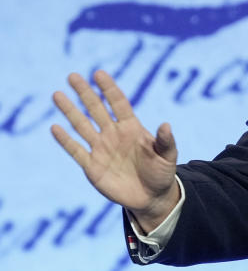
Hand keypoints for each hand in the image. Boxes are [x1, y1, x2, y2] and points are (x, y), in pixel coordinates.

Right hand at [51, 70, 179, 231]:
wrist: (151, 196)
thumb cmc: (162, 172)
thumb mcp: (168, 156)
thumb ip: (165, 141)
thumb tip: (165, 125)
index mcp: (132, 128)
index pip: (118, 103)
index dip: (109, 89)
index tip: (99, 73)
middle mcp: (113, 134)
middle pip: (96, 109)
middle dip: (85, 93)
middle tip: (73, 76)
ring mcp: (101, 149)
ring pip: (82, 126)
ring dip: (70, 111)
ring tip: (57, 94)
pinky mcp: (92, 166)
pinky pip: (76, 150)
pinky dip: (65, 140)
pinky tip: (55, 127)